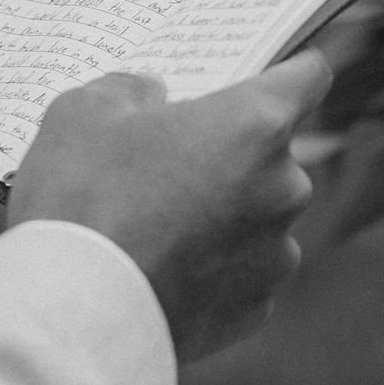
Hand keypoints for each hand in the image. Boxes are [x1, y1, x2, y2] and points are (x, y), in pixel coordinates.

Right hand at [10, 55, 332, 362]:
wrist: (75, 315)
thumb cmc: (82, 201)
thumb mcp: (82, 114)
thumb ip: (126, 89)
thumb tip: (147, 94)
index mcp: (255, 125)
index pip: (308, 75)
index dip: (290, 69)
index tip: (273, 73)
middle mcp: (284, 188)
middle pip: (275, 153)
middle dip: (232, 152)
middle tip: (170, 161)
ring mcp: (276, 253)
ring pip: (259, 217)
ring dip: (225, 214)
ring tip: (156, 226)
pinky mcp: (257, 308)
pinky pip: (242, 272)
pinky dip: (213, 269)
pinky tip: (162, 271)